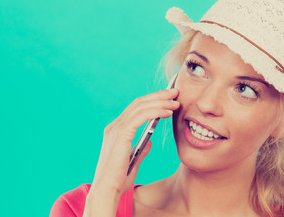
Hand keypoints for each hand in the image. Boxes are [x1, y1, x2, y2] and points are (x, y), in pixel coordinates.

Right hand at [84, 88, 179, 215]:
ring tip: (175, 101)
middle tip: (175, 92)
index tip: (168, 99)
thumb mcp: (134, 159)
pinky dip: (155, 111)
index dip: (152, 101)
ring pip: (140, 107)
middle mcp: (114, 126)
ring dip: (160, 101)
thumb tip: (150, 139)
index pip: (135, 109)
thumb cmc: (118, 179)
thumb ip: (141, 147)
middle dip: (158, 95)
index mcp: (116, 131)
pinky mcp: (121, 134)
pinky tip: (167, 111)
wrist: (107, 190)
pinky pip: (140, 117)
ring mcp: (116, 129)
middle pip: (138, 103)